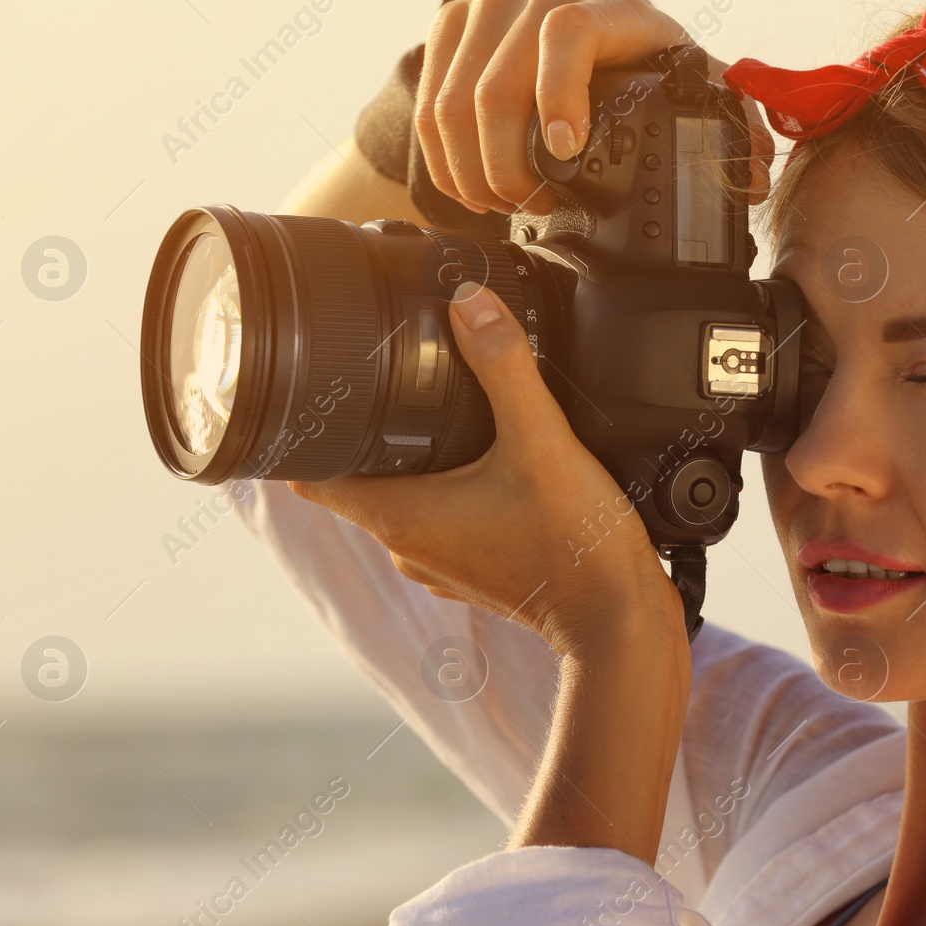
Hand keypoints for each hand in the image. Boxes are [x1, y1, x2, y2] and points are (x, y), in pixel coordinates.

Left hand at [288, 281, 688, 662]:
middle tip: (391, 381)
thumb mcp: (541, 441)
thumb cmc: (576, 547)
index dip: (305, 434)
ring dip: (414, 465)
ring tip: (444, 416)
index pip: (309, 477)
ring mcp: (440, 566)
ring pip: (402, 501)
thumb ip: (504, 366)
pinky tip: (489, 465)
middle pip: (358, 481)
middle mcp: (408, 548)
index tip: (316, 394)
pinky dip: (451, 492)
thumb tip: (470, 303)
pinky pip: (443, 522)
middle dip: (369, 435)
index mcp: (400, 517)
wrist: (620, 622)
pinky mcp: (476, 573)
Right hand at [414, 0, 773, 215]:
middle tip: (530, 206)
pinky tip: (469, 187)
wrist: (579, 6)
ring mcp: (489, 5)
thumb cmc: (634, 51)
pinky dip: (444, 157)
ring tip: (502, 204)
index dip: (559, 93)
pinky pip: (431, 100)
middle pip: (498, 83)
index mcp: (608, 6)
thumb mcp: (682, 73)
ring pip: (454, 99)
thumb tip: (756, 170)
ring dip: (473, 169)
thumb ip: (723, 114)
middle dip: (508, 165)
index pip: (568, 34)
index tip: (562, 151)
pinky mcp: (451, 26)